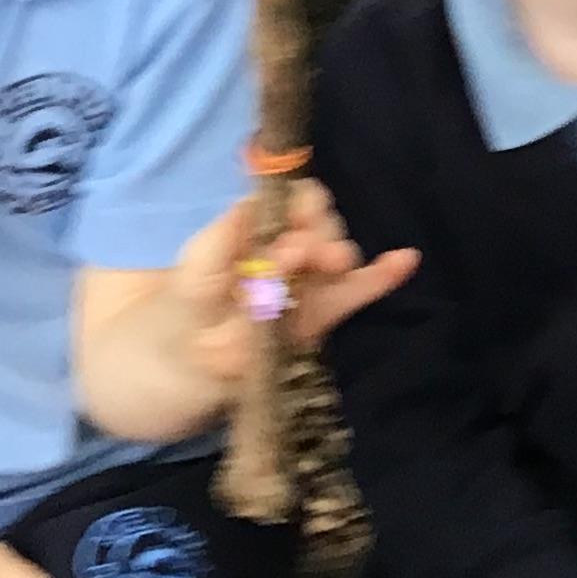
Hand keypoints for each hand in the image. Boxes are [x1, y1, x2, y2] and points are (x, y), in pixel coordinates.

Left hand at [169, 181, 419, 383]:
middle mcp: (284, 249)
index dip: (297, 206)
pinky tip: (404, 261)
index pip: (287, 201)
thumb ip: (217, 244)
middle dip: (318, 232)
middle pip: (317, 224)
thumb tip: (251, 207)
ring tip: (334, 262)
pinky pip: (353, 295)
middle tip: (304, 254)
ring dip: (339, 252)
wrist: (171, 376)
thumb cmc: (175, 317)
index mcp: (252, 230)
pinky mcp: (317, 318)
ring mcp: (304, 283)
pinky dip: (380, 277)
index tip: (291, 228)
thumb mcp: (187, 277)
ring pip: (336, 256)